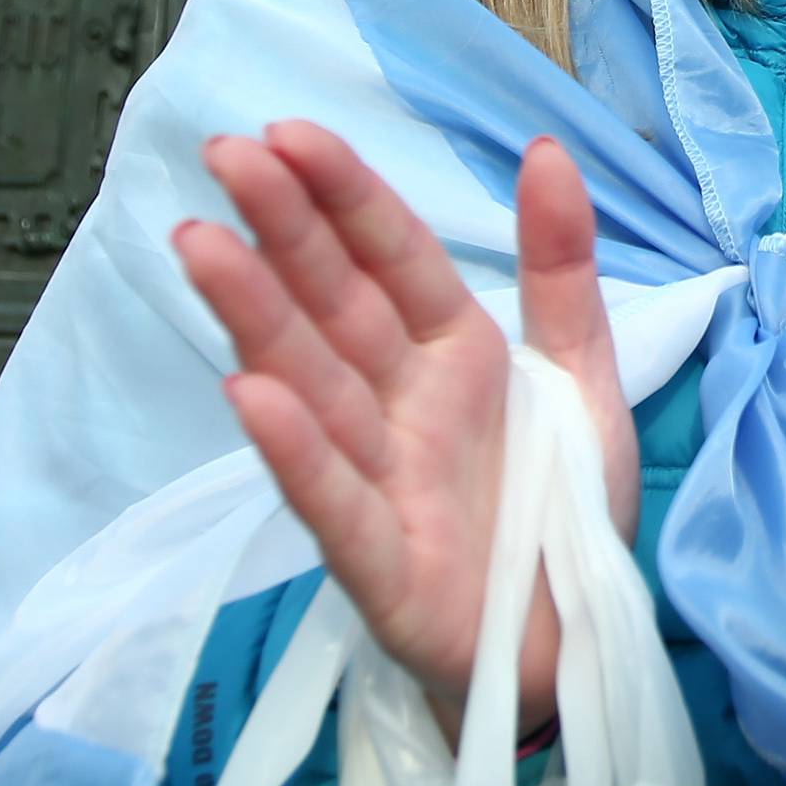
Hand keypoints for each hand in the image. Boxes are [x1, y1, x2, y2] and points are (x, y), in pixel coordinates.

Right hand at [173, 126, 636, 735]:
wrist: (576, 654)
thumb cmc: (565, 510)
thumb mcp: (585, 374)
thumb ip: (562, 267)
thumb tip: (548, 147)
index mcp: (452, 352)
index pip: (391, 256)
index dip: (344, 194)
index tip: (289, 131)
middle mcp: (402, 404)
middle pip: (333, 304)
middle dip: (282, 229)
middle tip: (223, 155)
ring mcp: (383, 482)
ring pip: (311, 386)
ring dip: (256, 316)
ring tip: (201, 246)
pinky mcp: (382, 568)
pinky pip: (335, 502)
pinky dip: (296, 452)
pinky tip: (250, 393)